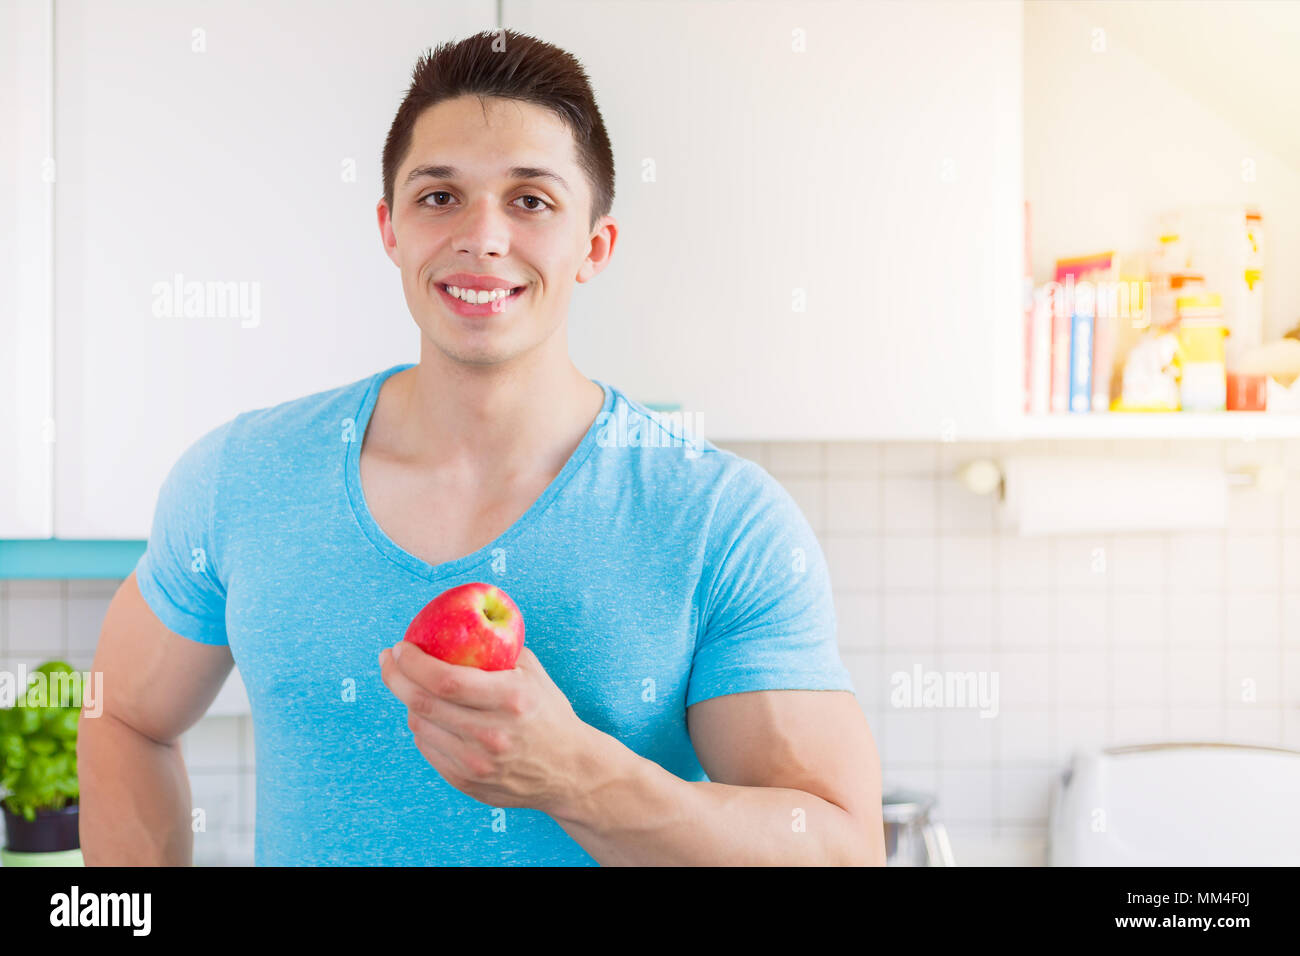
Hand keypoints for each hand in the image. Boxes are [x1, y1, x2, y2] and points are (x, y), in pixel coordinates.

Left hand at [378, 641, 597, 814]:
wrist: (569, 770)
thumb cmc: (548, 712)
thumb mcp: (532, 672)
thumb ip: (497, 646)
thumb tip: (458, 622)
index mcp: (510, 699)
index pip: (445, 680)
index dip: (413, 662)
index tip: (400, 646)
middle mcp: (491, 734)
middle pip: (422, 703)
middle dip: (395, 676)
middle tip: (389, 660)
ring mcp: (477, 763)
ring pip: (420, 726)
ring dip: (408, 700)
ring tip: (411, 685)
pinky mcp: (467, 782)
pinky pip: (428, 748)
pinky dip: (422, 726)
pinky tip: (429, 713)